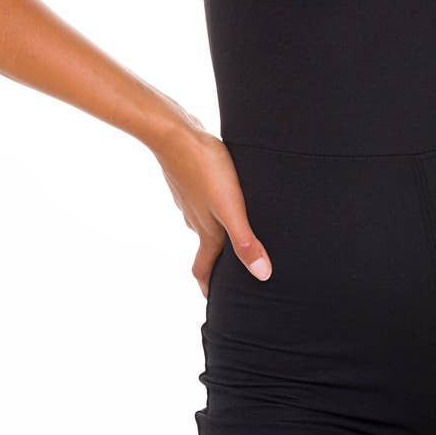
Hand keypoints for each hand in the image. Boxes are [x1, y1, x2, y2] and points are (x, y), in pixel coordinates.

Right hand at [151, 123, 272, 298]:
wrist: (174, 133)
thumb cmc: (205, 169)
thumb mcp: (230, 207)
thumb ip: (245, 240)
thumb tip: (261, 275)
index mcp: (207, 230)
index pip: (203, 268)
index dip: (207, 287)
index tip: (212, 301)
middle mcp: (195, 218)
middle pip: (205, 247)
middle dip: (216, 262)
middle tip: (229, 270)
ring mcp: (189, 198)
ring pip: (203, 223)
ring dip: (215, 232)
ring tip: (232, 232)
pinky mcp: (190, 179)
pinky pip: (202, 200)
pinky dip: (212, 207)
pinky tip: (222, 195)